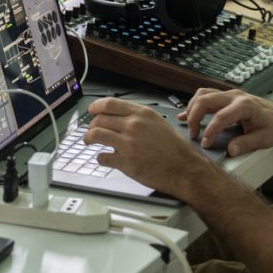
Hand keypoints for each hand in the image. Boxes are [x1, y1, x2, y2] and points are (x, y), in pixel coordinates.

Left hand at [83, 97, 213, 197]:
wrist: (184, 169)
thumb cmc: (174, 148)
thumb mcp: (158, 122)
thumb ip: (138, 117)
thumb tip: (119, 116)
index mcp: (142, 114)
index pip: (109, 104)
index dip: (95, 107)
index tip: (91, 110)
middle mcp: (133, 126)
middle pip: (99, 119)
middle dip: (91, 125)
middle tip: (91, 130)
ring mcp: (128, 144)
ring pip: (95, 134)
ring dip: (88, 138)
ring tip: (89, 141)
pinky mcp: (125, 162)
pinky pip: (102, 157)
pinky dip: (100, 158)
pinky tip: (104, 158)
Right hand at [179, 88, 272, 155]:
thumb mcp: (265, 138)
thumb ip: (247, 144)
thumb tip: (231, 150)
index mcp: (245, 105)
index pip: (221, 117)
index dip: (211, 131)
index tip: (206, 143)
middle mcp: (235, 97)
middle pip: (206, 100)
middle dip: (194, 117)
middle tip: (193, 134)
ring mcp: (230, 95)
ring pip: (203, 95)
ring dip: (192, 108)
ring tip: (189, 124)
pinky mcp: (226, 97)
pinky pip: (206, 96)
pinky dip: (194, 105)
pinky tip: (185, 115)